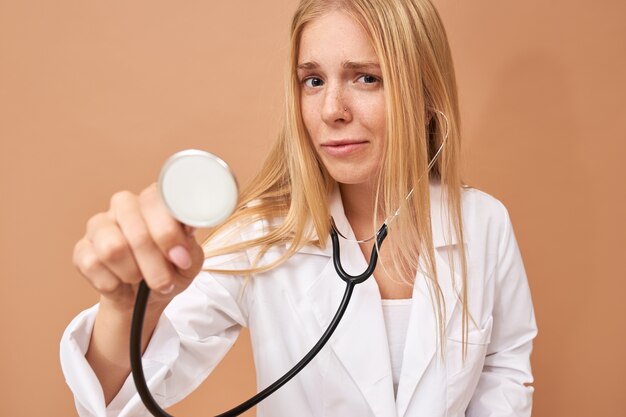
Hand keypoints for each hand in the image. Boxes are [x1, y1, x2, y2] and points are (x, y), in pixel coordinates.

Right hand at [72, 182, 204, 310]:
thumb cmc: (172, 269)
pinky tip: (120, 283)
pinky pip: (92, 265)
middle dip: (154, 265)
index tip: (180, 258)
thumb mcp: (190, 260)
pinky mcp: (82, 248)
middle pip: (137, 232)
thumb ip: (189, 246)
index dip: (168, 234)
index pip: (156, 202)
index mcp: (154, 200)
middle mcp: (125, 205)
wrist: (146, 297)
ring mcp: (100, 225)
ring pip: (112, 249)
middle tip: (164, 283)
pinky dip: (112, 283)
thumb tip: (186, 236)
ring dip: (132, 274)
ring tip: (141, 280)